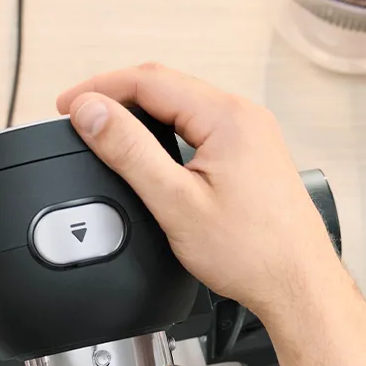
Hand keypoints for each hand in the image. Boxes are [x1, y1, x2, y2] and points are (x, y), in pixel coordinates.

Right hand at [56, 63, 341, 323]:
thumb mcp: (176, 202)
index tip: (67, 105)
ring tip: (107, 127)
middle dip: (117, 95)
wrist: (298, 285)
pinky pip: (202, 126)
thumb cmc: (253, 254)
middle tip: (79, 114)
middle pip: (167, 86)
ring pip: (184, 105)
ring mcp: (253, 135)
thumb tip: (92, 113)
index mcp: (227, 117)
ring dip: (142, 111)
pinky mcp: (254, 155)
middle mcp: (245, 117)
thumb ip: (129, 152)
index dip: (100, 88)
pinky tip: (151, 148)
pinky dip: (167, 129)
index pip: (149, 80)